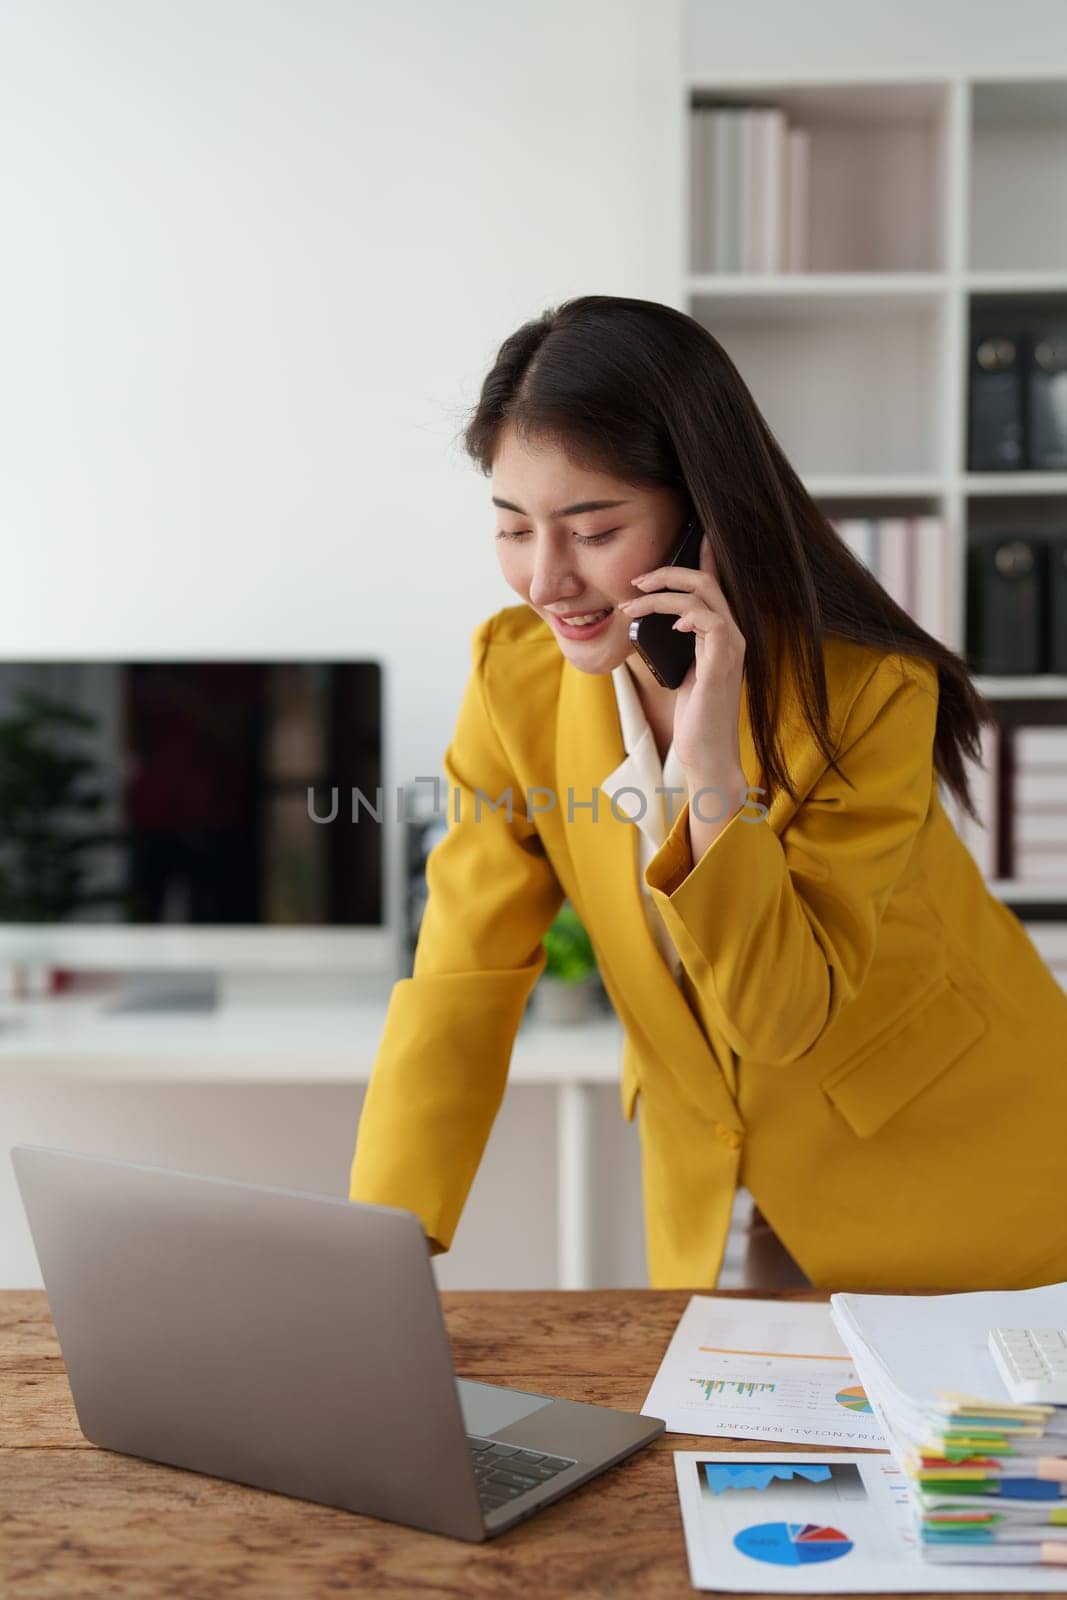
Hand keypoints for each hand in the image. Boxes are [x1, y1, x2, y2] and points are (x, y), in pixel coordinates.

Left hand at [619, 529, 747, 791]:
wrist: (707, 754)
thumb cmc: (694, 717)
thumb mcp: (680, 672)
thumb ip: (677, 646)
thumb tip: (652, 623)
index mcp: (722, 636)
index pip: (715, 587)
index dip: (705, 557)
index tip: (694, 534)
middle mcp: (733, 636)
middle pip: (707, 581)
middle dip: (669, 572)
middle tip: (636, 580)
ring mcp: (731, 648)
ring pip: (704, 596)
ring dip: (662, 594)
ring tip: (632, 605)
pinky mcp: (723, 662)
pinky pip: (709, 621)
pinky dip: (686, 615)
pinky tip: (670, 625)